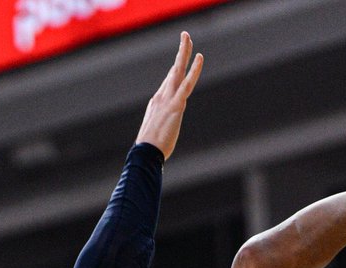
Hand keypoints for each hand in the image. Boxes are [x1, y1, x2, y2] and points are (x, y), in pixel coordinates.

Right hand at [136, 32, 203, 159]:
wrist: (145, 153)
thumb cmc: (150, 151)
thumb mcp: (156, 136)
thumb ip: (162, 129)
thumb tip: (162, 136)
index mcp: (156, 104)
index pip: (168, 83)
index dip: (174, 71)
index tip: (179, 61)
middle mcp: (161, 97)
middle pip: (172, 71)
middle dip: (179, 53)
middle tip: (185, 37)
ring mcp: (168, 99)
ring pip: (177, 70)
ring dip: (183, 52)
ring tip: (187, 37)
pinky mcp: (176, 106)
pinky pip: (187, 84)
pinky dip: (194, 70)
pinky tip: (200, 58)